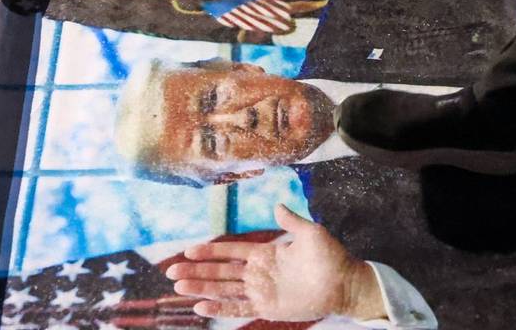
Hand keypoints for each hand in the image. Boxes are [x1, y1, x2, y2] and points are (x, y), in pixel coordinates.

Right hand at [167, 204, 384, 321]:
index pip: (230, 251)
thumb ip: (292, 221)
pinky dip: (220, 308)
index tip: (188, 250)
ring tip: (178, 286)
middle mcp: (258, 272)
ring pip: (224, 290)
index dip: (210, 251)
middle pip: (220, 272)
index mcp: (265, 253)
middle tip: (171, 270)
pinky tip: (200, 306)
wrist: (344, 283)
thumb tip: (277, 205)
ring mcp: (261, 291)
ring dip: (201, 288)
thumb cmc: (330, 257)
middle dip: (196, 270)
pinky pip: (238, 309)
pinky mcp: (267, 308)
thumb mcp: (311, 233)